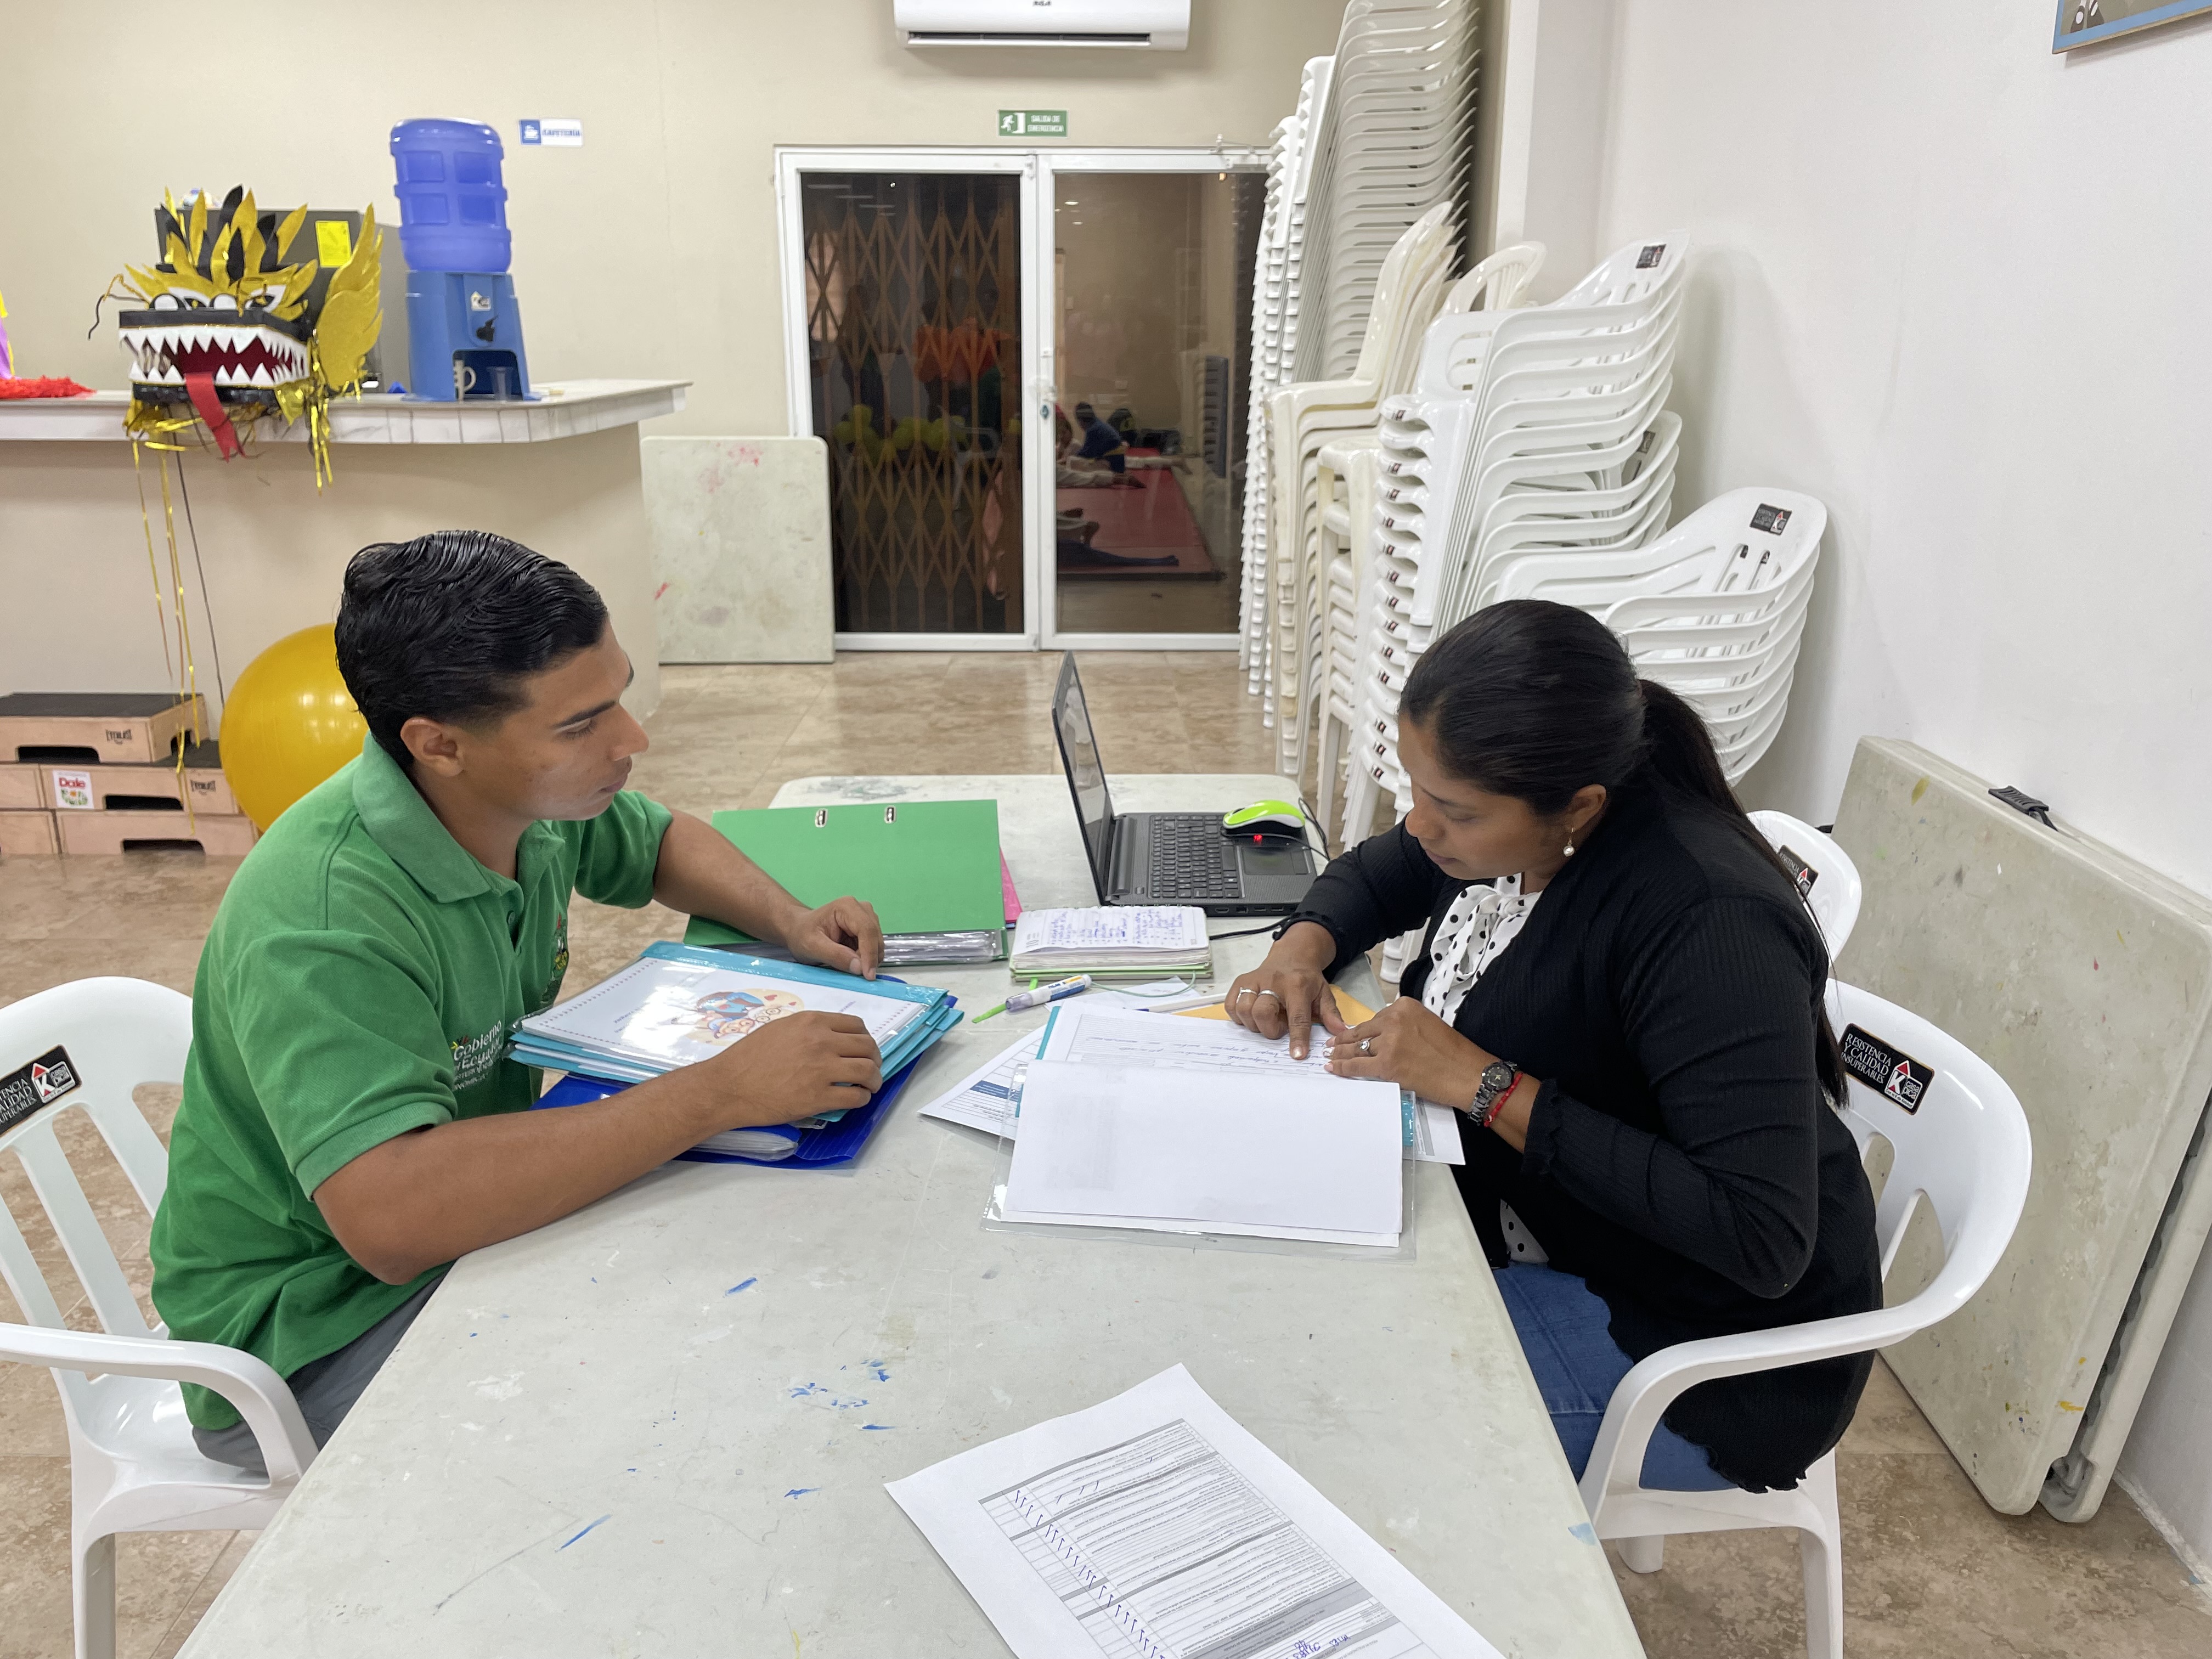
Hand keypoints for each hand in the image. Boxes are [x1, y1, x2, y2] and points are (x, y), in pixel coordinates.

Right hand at [691, 1011, 881, 1129]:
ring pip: (867, 1071)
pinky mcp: (819, 1097)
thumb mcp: (780, 1029)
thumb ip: (808, 1030)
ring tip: (870, 1087)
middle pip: (867, 1047)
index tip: (863, 1050)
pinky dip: (862, 1099)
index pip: (857, 1025)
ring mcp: (822, 1069)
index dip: (865, 1039)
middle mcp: (821, 1041)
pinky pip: (855, 1097)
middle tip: (871, 1070)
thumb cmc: (748, 1058)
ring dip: (874, 1080)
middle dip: (874, 1060)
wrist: (728, 1086)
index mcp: (812, 1022)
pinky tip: (856, 1100)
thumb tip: (831, 1039)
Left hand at [782, 895, 883, 978]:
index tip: (867, 974)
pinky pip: (874, 948)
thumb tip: (859, 967)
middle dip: (868, 958)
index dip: (869, 954)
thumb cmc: (802, 934)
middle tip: (853, 972)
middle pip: (875, 937)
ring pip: (878, 944)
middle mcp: (861, 909)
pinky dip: (866, 958)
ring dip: (867, 959)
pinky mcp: (867, 930)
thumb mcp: (812, 947)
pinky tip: (851, 959)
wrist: (798, 930)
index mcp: (847, 907)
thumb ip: (836, 956)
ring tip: (846, 963)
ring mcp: (866, 918)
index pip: (867, 930)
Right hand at [1223, 922, 1348, 1059]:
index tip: (1297, 1055)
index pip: (1297, 1017)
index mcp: (1297, 986)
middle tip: (1280, 1027)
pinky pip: (1232, 1006)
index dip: (1297, 1038)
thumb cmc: (1307, 978)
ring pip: (1244, 1010)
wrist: (1292, 954)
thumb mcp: (1324, 993)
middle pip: (1262, 1013)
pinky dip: (1239, 1016)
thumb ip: (1331, 1014)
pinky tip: (1253, 1015)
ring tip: (1268, 1020)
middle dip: (1270, 1030)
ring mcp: (1254, 980)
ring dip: (1254, 1024)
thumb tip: (1341, 1033)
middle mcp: (1273, 981)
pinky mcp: (1241, 982)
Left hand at [1325, 998, 1504, 1118]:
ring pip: (1357, 1047)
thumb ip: (1406, 1025)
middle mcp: (1394, 1019)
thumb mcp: (1429, 1025)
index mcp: (1405, 1007)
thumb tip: (1387, 1035)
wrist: (1468, 1074)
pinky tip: (1333, 1068)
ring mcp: (1389, 1042)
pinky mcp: (1387, 1064)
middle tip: (1331, 1044)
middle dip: (1345, 1039)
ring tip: (1330, 1056)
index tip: (1353, 1035)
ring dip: (1341, 1053)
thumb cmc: (1455, 1054)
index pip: (1376, 1018)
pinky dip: (1343, 1067)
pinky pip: (1357, 1064)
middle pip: (1363, 1031)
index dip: (1365, 1030)